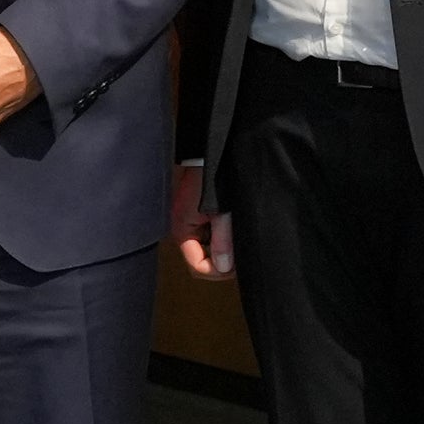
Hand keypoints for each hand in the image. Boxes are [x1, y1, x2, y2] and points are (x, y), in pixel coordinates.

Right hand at [171, 162, 234, 277]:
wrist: (210, 153)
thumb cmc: (211, 178)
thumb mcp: (221, 212)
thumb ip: (223, 241)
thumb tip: (224, 267)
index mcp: (183, 230)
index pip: (197, 266)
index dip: (217, 271)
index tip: (236, 265)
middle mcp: (183, 229)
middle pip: (202, 259)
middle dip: (221, 260)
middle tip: (241, 253)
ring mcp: (190, 222)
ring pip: (207, 248)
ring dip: (223, 248)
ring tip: (238, 237)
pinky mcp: (198, 215)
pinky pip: (210, 235)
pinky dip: (222, 236)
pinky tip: (233, 227)